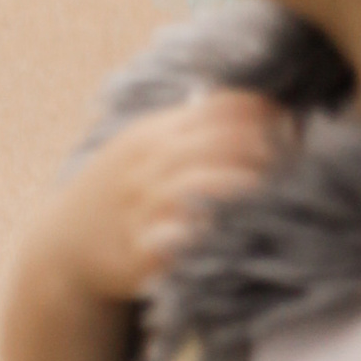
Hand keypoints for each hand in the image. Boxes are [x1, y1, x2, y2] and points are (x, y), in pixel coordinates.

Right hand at [54, 95, 286, 301]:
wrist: (62, 249)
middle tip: (298, 165)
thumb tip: (267, 108)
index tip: (293, 128)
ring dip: (250, 188)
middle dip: (268, 151)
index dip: (266, 113)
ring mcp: (143, 208)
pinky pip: (184, 239)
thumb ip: (194, 126)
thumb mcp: (147, 146)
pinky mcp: (140, 254)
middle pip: (225, 142)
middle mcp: (150, 165)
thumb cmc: (122, 191)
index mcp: (156, 133)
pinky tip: (240, 232)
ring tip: (277, 197)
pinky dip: (214, 232)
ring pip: (208, 185)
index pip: (225, 106)